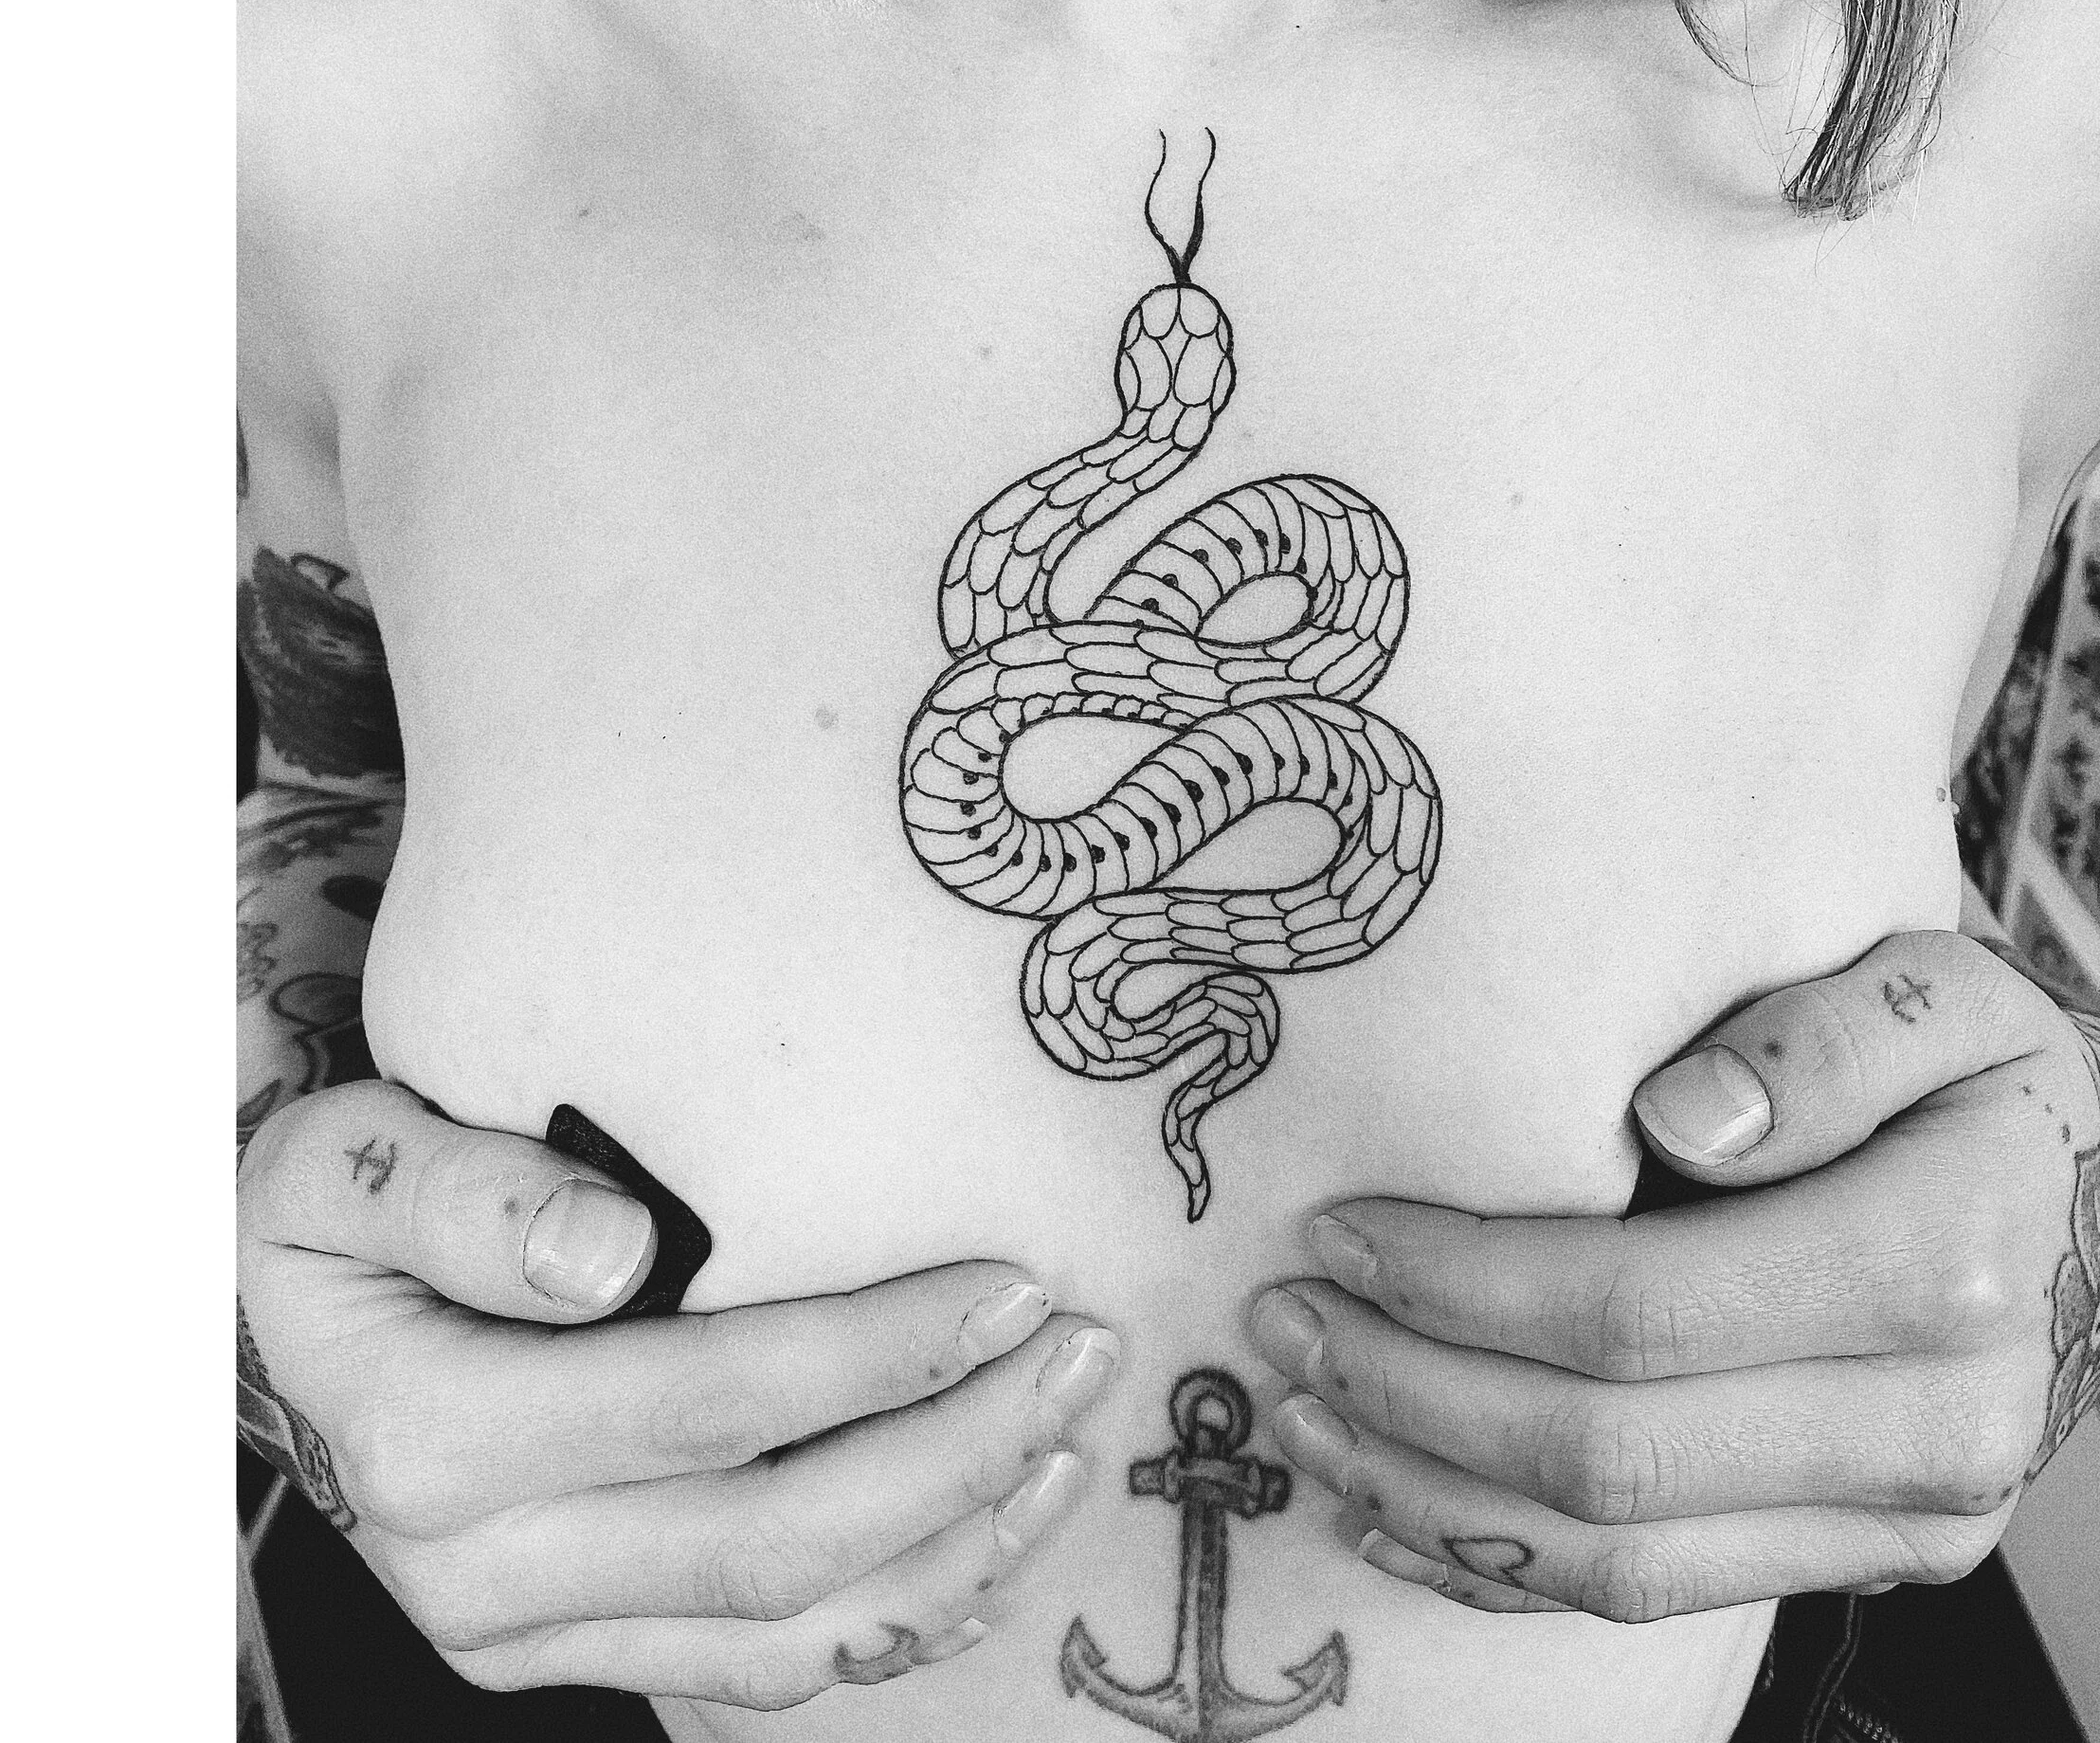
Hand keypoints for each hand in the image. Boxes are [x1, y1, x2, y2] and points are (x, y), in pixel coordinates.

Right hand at [238, 1081, 1118, 1708]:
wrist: (274, 1333)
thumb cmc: (333, 1221)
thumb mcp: (343, 1166)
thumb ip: (460, 1195)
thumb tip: (608, 1255)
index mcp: (436, 1438)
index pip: (705, 1406)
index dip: (874, 1355)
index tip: (1011, 1286)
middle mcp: (479, 1571)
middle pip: (771, 1538)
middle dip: (954, 1453)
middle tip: (1084, 1353)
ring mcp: (527, 1634)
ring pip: (780, 1634)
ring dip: (949, 1549)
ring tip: (1068, 1447)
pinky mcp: (567, 1652)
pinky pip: (746, 1674)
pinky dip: (884, 1626)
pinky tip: (983, 1554)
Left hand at [1244, 928, 2099, 1619]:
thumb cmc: (1984, 1073)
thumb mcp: (1938, 991)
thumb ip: (1820, 1041)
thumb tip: (1672, 1120)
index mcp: (1936, 1265)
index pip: (1639, 1309)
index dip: (1463, 1285)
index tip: (1339, 1230)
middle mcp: (1932, 1425)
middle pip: (1608, 1451)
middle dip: (1413, 1395)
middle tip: (1281, 1322)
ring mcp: (1905, 1516)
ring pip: (1622, 1556)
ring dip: (1435, 1496)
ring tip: (1304, 1417)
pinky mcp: (1869, 1553)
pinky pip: (1662, 1597)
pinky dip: (1512, 1570)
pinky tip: (1402, 1513)